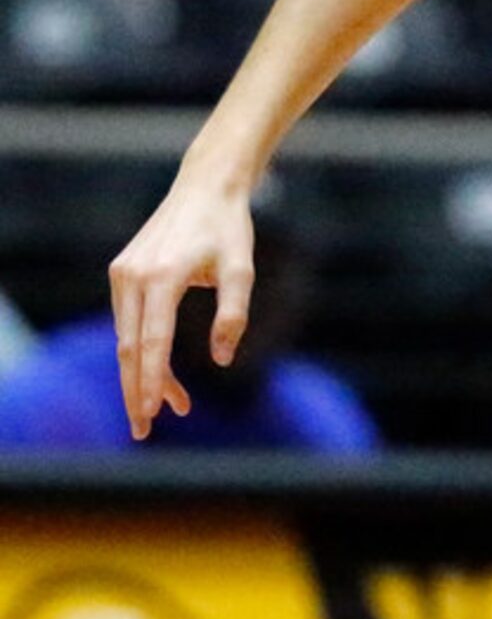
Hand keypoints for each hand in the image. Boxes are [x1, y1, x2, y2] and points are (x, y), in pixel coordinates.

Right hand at [108, 178, 254, 438]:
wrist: (205, 187)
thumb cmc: (229, 229)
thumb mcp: (242, 270)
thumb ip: (233, 315)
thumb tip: (220, 360)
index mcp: (162, 277)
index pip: (151, 343)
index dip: (150, 382)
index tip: (151, 415)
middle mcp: (133, 277)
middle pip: (129, 348)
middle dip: (136, 391)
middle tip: (144, 431)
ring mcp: (122, 274)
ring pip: (126, 338)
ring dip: (142, 375)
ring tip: (170, 407)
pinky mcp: (122, 273)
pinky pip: (128, 321)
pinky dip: (140, 350)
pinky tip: (160, 373)